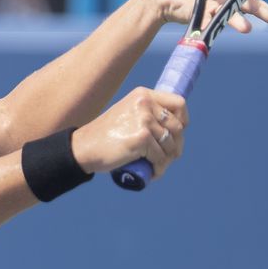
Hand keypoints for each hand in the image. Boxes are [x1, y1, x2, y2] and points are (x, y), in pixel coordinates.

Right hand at [73, 88, 187, 179]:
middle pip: (177, 126)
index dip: (183, 120)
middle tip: (169, 156)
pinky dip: (159, 168)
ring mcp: (144, 120)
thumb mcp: (127, 114)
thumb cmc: (105, 135)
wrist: (84, 148)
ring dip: (168, 159)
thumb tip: (175, 128)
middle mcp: (145, 104)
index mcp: (143, 95)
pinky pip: (160, 157)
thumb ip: (145, 113)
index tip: (178, 133)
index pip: (178, 103)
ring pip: (170, 144)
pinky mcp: (142, 138)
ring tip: (159, 166)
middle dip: (176, 145)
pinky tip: (154, 173)